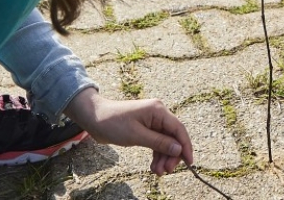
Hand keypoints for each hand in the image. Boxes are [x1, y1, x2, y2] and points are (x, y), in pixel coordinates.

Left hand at [62, 88, 193, 174]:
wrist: (93, 118)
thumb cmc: (113, 123)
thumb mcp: (136, 135)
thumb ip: (159, 142)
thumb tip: (178, 149)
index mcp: (158, 111)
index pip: (178, 129)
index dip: (186, 146)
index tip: (189, 163)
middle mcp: (158, 115)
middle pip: (173, 138)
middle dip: (172, 155)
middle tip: (166, 171)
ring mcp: (152, 122)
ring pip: (165, 143)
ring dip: (163, 158)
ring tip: (157, 172)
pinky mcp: (145, 129)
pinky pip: (157, 143)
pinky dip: (156, 155)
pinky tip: (154, 167)